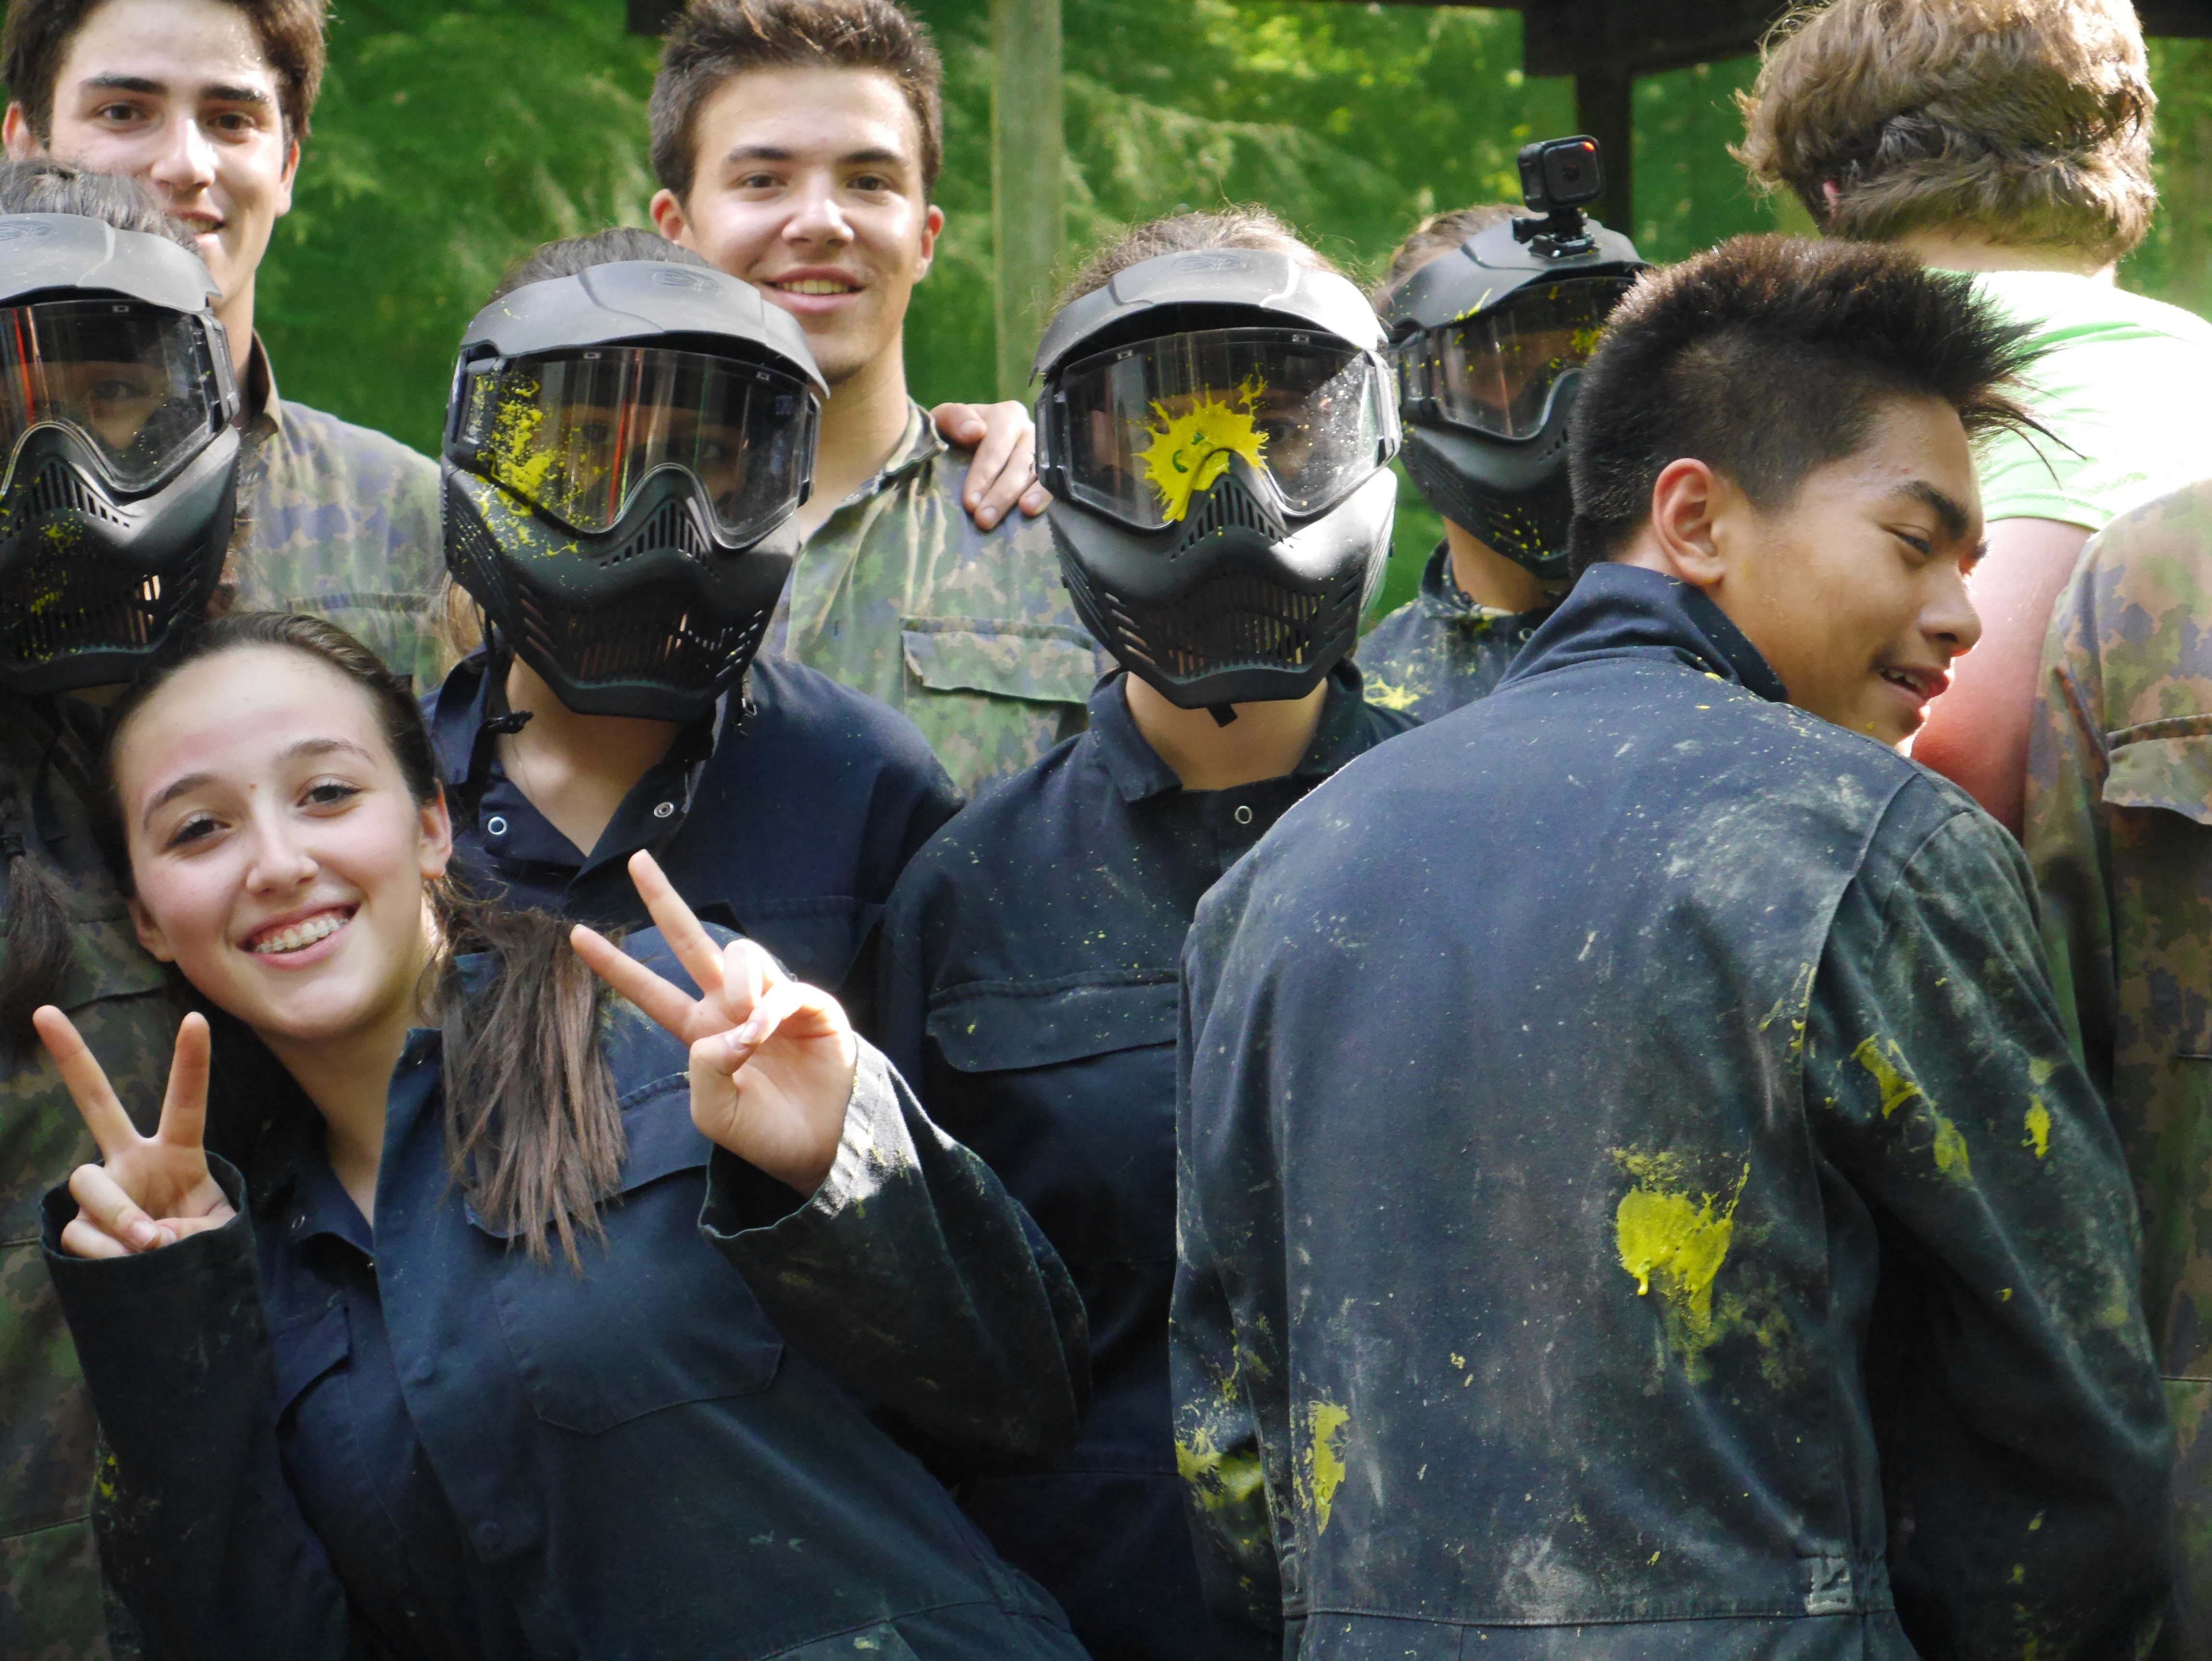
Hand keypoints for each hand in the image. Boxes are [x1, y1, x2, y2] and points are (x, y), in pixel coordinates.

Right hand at [36, 1008, 233, 1257]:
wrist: (176, 1284)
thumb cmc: (201, 1247)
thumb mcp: (216, 1234)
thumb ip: (188, 1230)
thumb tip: (144, 1237)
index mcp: (178, 1153)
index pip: (185, 1102)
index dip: (191, 1063)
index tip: (197, 1018)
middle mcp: (131, 1160)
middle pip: (97, 1104)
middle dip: (72, 1059)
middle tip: (43, 1012)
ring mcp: (100, 1189)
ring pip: (89, 1183)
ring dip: (120, 1215)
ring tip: (151, 1242)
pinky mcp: (78, 1226)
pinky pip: (82, 1233)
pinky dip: (110, 1254)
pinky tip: (128, 1264)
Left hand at [569, 851, 857, 1195]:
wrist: (819, 1148)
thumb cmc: (763, 1134)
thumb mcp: (715, 1114)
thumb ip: (705, 1070)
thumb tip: (729, 1026)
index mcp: (701, 1033)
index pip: (651, 992)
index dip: (616, 966)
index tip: (575, 936)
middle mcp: (732, 1008)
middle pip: (692, 942)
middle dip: (663, 900)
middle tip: (637, 861)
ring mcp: (771, 1001)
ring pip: (742, 955)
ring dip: (738, 984)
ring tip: (746, 1023)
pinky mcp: (810, 1005)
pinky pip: (784, 987)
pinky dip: (769, 1008)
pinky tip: (766, 1030)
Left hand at [930, 400, 1049, 528]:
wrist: (969, 445)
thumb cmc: (955, 434)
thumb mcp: (945, 420)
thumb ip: (954, 418)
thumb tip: (976, 431)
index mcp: (1006, 416)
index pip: (996, 447)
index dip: (983, 475)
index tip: (970, 502)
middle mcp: (1029, 431)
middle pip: (1019, 462)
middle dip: (1002, 493)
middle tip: (984, 519)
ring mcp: (1044, 451)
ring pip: (1038, 474)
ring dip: (1026, 496)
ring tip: (1021, 512)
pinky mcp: (1052, 471)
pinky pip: (1053, 484)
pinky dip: (1044, 497)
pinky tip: (1033, 510)